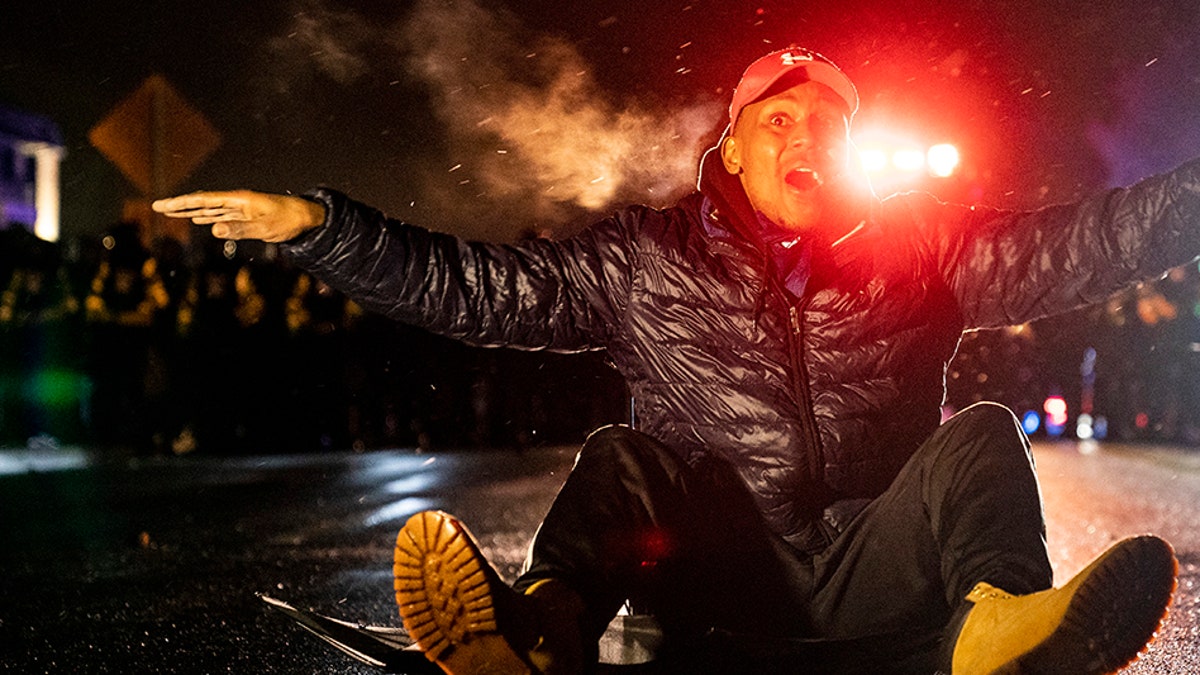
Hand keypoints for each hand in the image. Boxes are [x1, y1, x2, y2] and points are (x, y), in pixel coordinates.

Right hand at [151, 190, 325, 242]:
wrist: (307, 218)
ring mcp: (241, 209)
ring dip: (190, 211)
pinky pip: (222, 216)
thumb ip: (239, 229)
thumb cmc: (287, 220)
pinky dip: (208, 217)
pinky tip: (199, 219)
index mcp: (238, 200)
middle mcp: (237, 202)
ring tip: (171, 212)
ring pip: (210, 209)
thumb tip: (213, 229)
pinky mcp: (246, 217)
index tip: (162, 205)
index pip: (203, 200)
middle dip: (179, 205)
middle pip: (202, 202)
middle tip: (157, 207)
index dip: (181, 203)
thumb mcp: (263, 227)